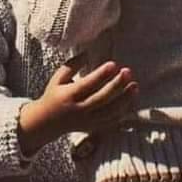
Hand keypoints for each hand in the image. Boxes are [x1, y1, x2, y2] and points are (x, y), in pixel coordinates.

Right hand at [17, 57, 138, 155]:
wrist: (46, 123)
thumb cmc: (53, 95)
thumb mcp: (58, 78)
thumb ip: (72, 65)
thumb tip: (88, 53)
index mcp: (69, 95)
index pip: (87, 85)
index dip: (101, 75)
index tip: (113, 64)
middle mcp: (79, 110)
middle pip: (101, 98)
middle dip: (116, 85)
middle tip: (127, 71)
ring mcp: (87, 121)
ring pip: (110, 112)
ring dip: (124, 99)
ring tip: (135, 85)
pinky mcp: (93, 128)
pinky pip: (111, 121)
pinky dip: (123, 111)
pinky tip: (130, 99)